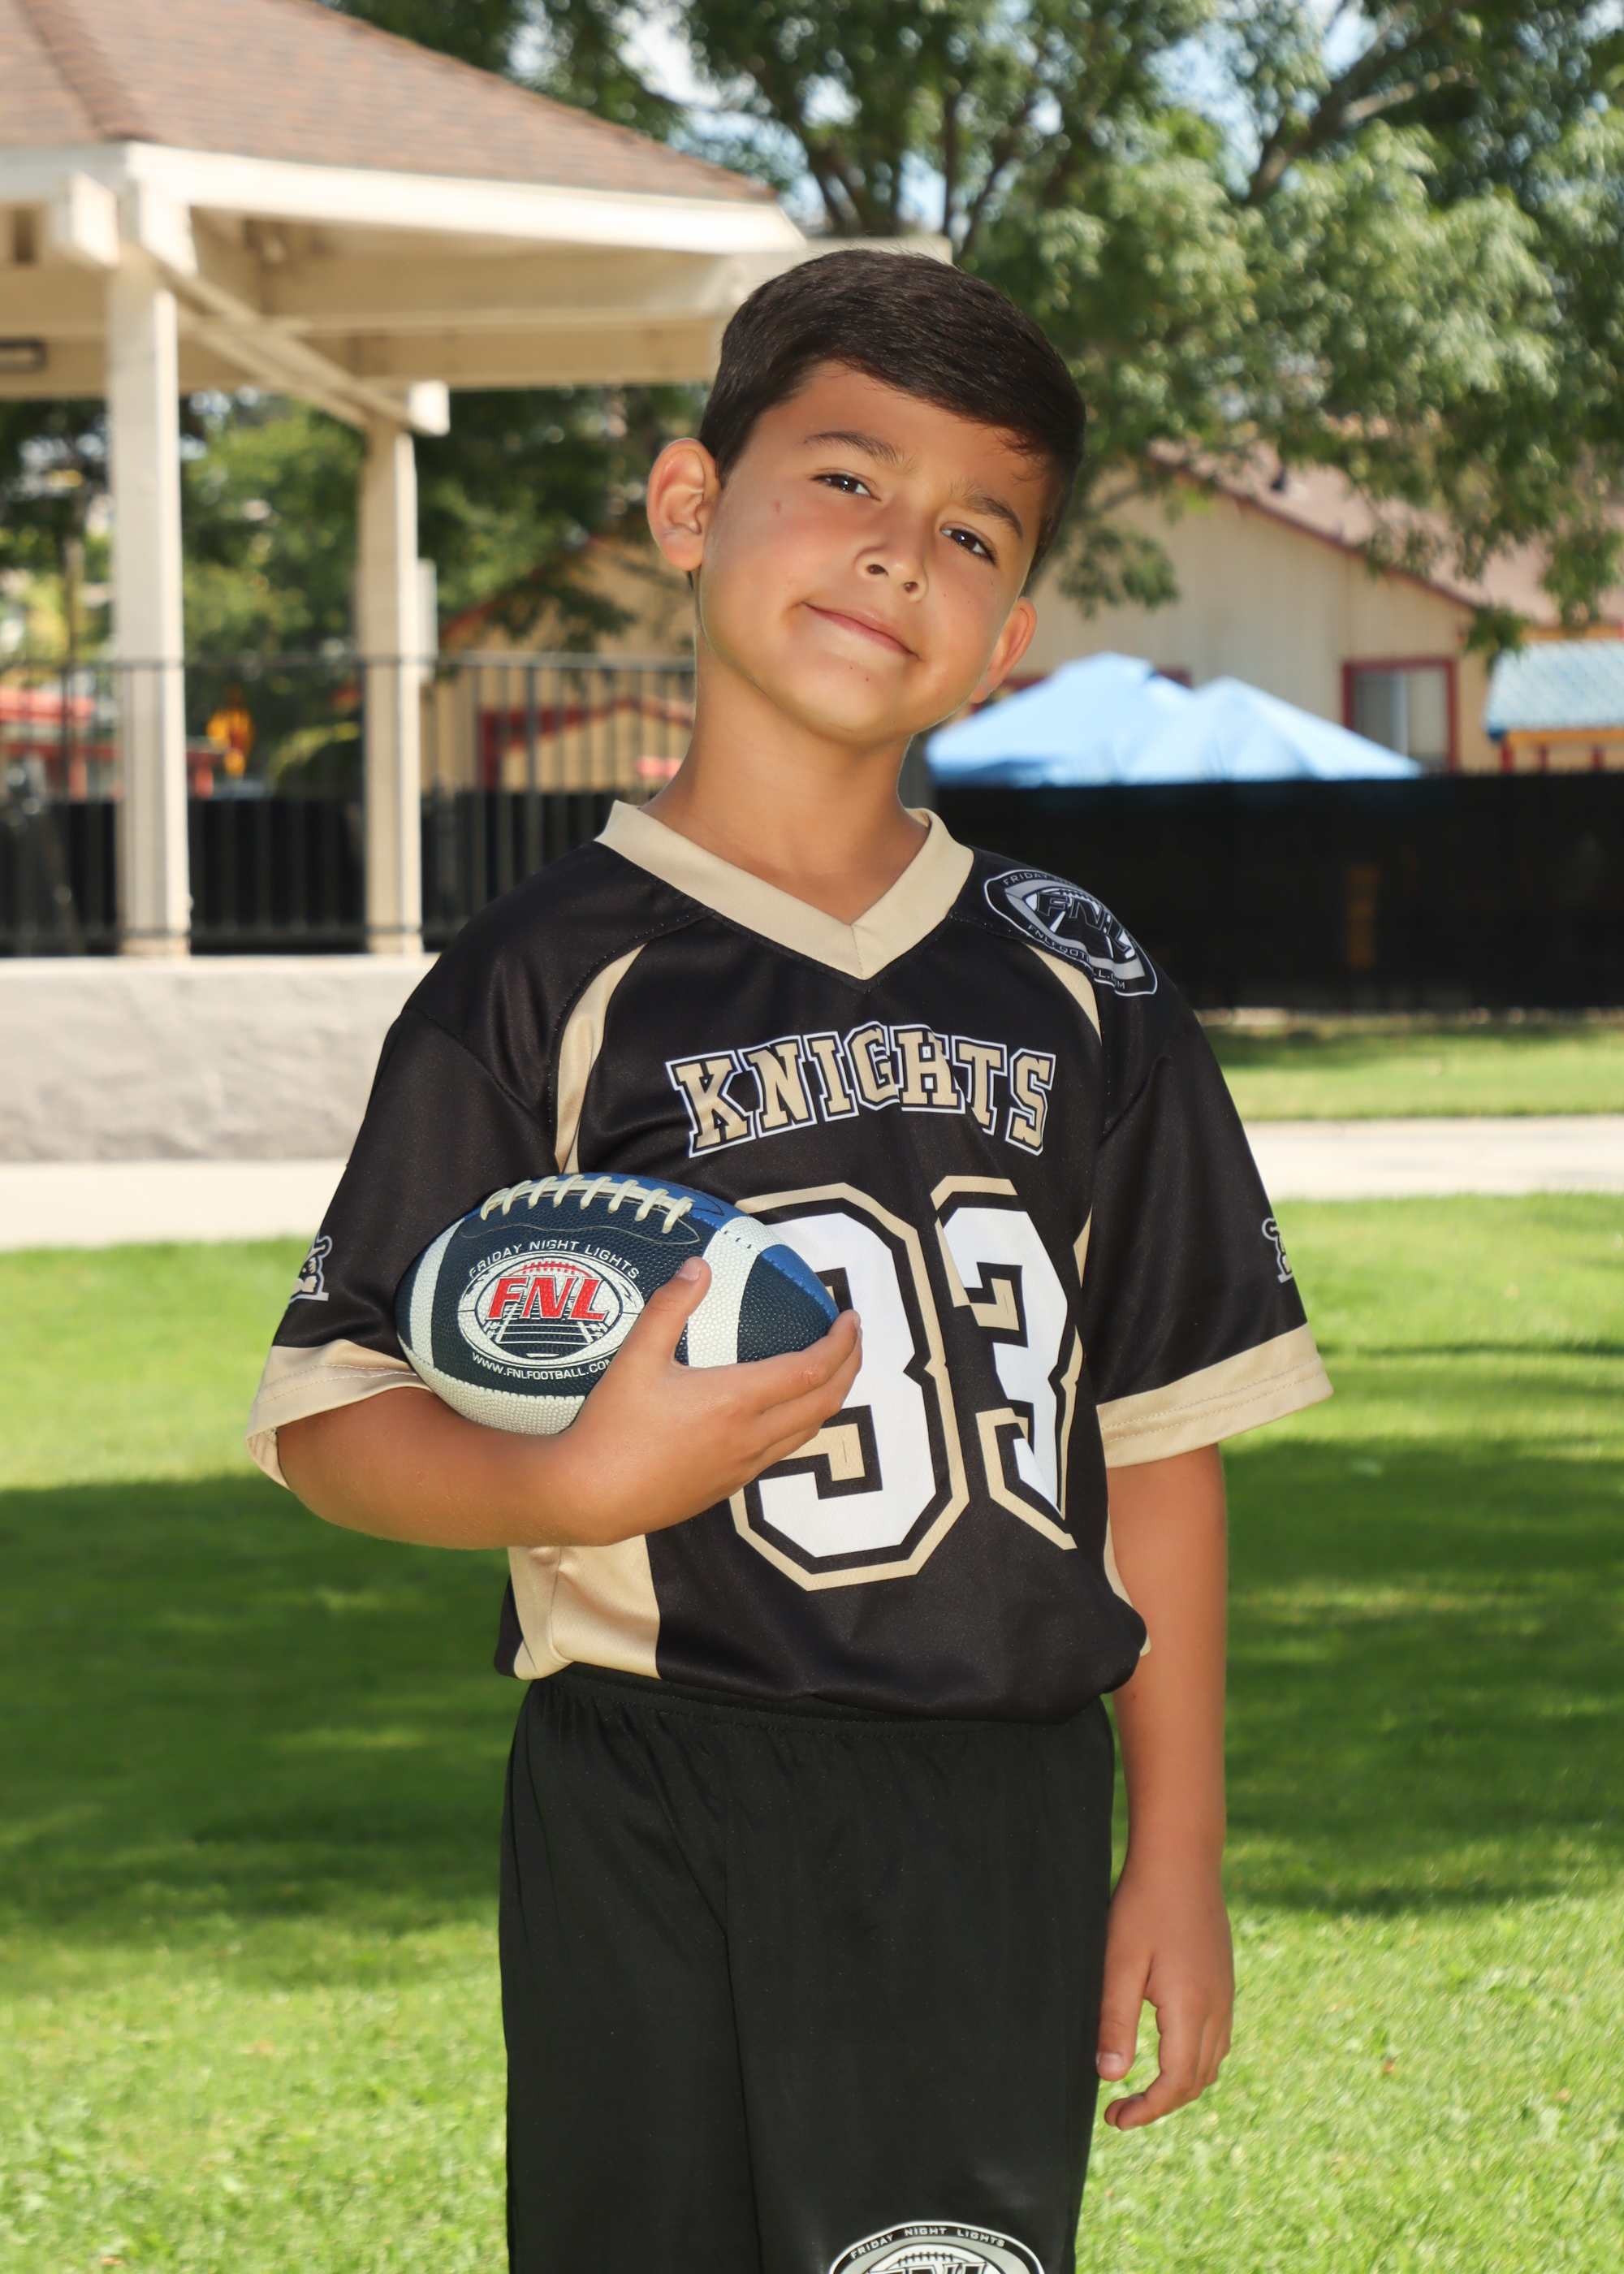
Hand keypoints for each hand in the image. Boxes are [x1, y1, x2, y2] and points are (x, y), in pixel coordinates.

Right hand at [545, 1257, 862, 1544]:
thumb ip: (669, 1307)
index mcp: (736, 1400)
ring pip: (808, 1430)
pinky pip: (782, 1450)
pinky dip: (800, 1423)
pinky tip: (782, 1411)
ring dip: (829, 1397)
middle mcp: (752, 1436)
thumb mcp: (635, 1358)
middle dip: (849, 1366)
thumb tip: (698, 1265)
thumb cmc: (612, 1427)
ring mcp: (744, 1465)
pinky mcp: (730, 1485)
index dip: (841, 1342)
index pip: (812, 1368)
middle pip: (826, 1401)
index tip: (850, 1317)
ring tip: (828, 1370)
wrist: (593, 1497)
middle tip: (851, 1338)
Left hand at [1095, 1852, 1232, 2129]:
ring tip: (1143, 2088)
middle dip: (1161, 2104)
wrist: (1183, 1859)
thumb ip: (1114, 2022)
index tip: (1115, 2119)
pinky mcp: (1224, 1980)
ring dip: (1180, 2085)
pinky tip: (1168, 2050)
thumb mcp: (1119, 1963)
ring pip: (1212, 2062)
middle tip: (1121, 2110)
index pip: (1175, 2083)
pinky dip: (1195, 2060)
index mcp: (1190, 2009)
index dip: (1147, 2109)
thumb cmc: (1143, 1906)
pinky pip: (1217, 2038)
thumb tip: (1109, 2078)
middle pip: (1196, 2081)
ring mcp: (1226, 1994)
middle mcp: (1217, 2008)